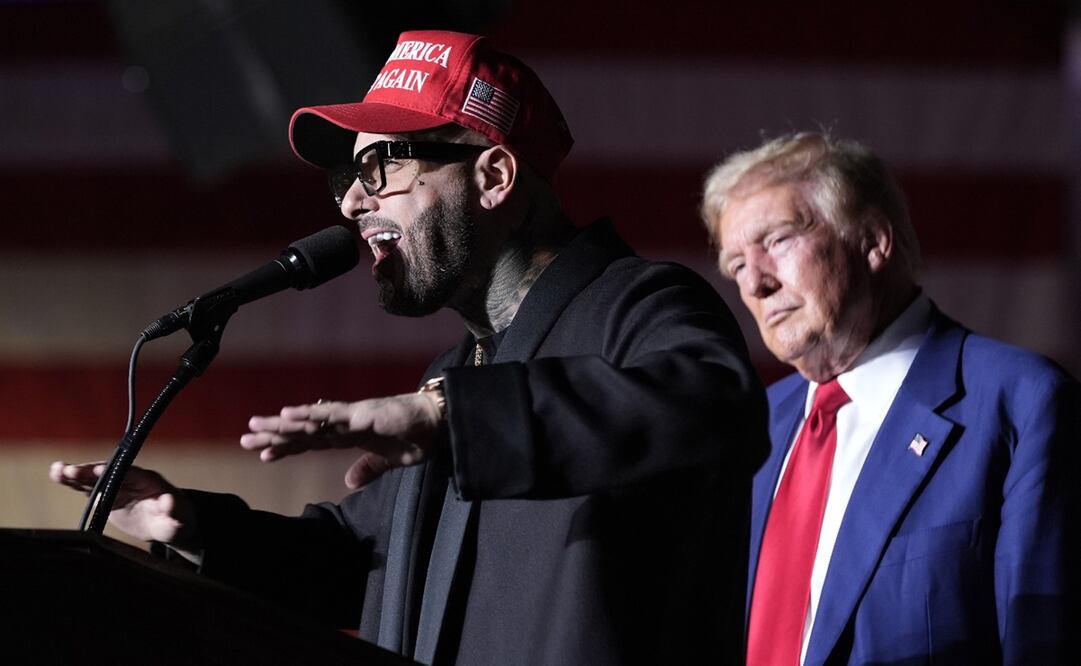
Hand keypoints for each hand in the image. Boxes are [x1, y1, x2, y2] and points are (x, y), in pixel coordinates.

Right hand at [48, 461, 198, 549]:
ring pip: (95, 477)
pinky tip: (57, 475)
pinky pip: (88, 486)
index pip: (131, 474)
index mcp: (150, 481)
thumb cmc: (176, 519)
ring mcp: (118, 485)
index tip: (99, 470)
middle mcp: (132, 478)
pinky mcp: (107, 494)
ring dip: (77, 474)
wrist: (168, 522)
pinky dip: (74, 482)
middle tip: (71, 471)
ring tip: (58, 470)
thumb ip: (175, 511)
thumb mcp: (179, 519)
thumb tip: (169, 500)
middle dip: (91, 471)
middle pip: (110, 472)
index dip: (116, 472)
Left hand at [241, 392, 445, 488]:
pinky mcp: (362, 414)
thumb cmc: (417, 437)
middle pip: (302, 431)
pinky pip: (331, 415)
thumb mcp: (389, 460)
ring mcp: (351, 416)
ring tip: (256, 426)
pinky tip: (288, 415)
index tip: (262, 454)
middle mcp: (345, 423)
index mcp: (350, 435)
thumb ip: (368, 468)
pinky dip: (309, 414)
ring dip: (282, 424)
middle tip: (244, 438)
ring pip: (309, 421)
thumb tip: (349, 482)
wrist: (439, 423)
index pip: (310, 442)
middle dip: (274, 435)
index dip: (286, 448)